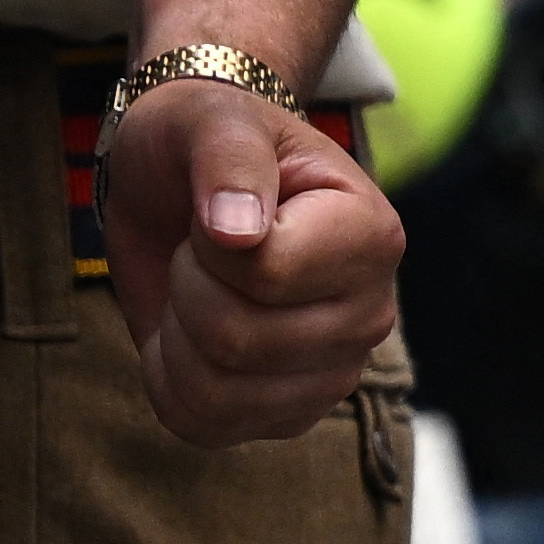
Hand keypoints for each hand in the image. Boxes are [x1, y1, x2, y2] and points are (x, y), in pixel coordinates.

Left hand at [99, 75, 409, 443]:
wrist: (187, 181)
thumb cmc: (209, 140)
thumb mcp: (210, 120)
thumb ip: (228, 158)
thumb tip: (238, 233)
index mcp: (372, 235)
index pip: (267, 274)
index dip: (209, 243)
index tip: (218, 206)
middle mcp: (370, 315)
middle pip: (236, 340)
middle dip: (187, 283)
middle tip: (201, 245)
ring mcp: (333, 376)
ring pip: (215, 393)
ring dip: (176, 331)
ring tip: (200, 284)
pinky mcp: (287, 417)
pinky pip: (200, 423)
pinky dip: (170, 374)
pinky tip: (190, 329)